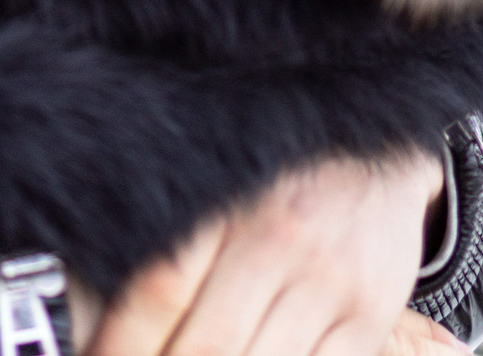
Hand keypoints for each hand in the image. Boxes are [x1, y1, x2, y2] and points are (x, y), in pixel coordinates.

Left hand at [86, 153, 454, 355]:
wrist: (380, 147)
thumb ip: (170, 245)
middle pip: (206, 344)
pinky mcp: (370, 316)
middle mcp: (278, 240)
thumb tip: (102, 316)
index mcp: (225, 204)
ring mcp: (329, 282)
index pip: (157, 291)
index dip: (118, 345)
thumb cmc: (280, 176)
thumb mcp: (220, 188)